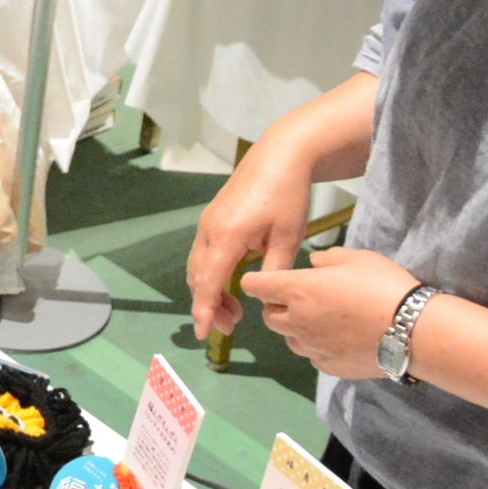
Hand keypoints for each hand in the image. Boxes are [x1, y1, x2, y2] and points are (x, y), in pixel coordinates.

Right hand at [186, 141, 316, 337]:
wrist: (281, 153)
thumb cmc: (289, 193)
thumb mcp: (289, 236)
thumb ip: (274, 270)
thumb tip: (263, 298)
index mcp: (227, 235)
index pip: (209, 282)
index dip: (205, 311)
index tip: (204, 335)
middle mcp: (210, 229)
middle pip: (198, 277)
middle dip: (208, 306)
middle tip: (231, 327)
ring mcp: (208, 222)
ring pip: (198, 266)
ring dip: (210, 291)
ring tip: (234, 312)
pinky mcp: (214, 217)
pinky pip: (204, 253)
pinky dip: (211, 275)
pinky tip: (230, 284)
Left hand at [238, 245, 418, 380]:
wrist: (412, 330)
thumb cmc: (382, 285)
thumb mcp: (356, 258)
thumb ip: (327, 258)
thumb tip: (312, 263)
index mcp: (297, 290)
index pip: (254, 286)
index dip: (256, 281)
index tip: (267, 279)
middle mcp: (297, 321)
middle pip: (269, 316)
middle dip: (276, 306)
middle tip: (299, 298)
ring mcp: (312, 348)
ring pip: (289, 339)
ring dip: (295, 328)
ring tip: (321, 319)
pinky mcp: (329, 367)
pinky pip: (312, 355)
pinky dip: (316, 346)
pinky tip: (337, 339)